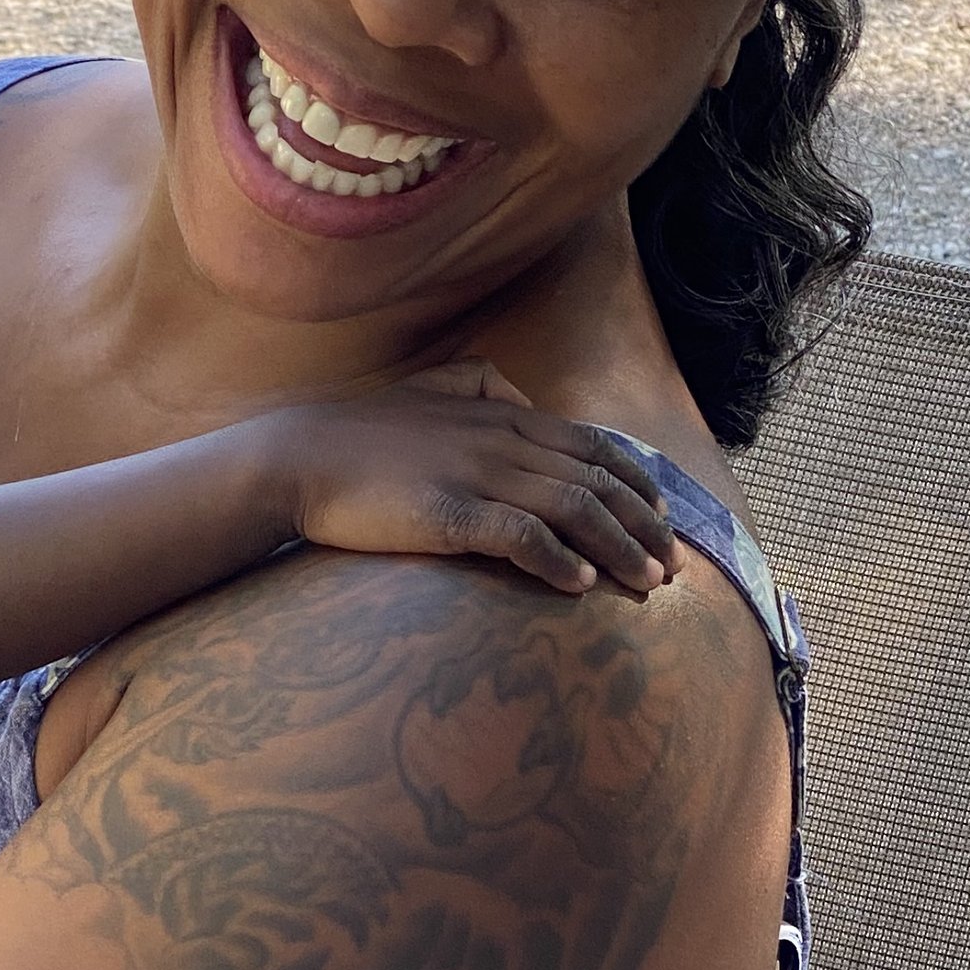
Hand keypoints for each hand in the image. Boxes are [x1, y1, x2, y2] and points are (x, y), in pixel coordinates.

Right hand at [280, 361, 679, 597]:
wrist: (297, 458)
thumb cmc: (359, 433)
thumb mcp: (427, 389)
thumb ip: (477, 383)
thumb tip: (515, 392)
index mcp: (502, 413)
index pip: (594, 446)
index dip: (638, 485)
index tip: (662, 520)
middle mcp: (501, 439)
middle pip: (597, 481)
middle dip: (645, 526)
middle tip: (672, 568)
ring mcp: (476, 475)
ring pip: (573, 509)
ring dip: (619, 549)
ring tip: (646, 585)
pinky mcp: (448, 513)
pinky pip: (520, 537)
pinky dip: (558, 561)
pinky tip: (579, 586)